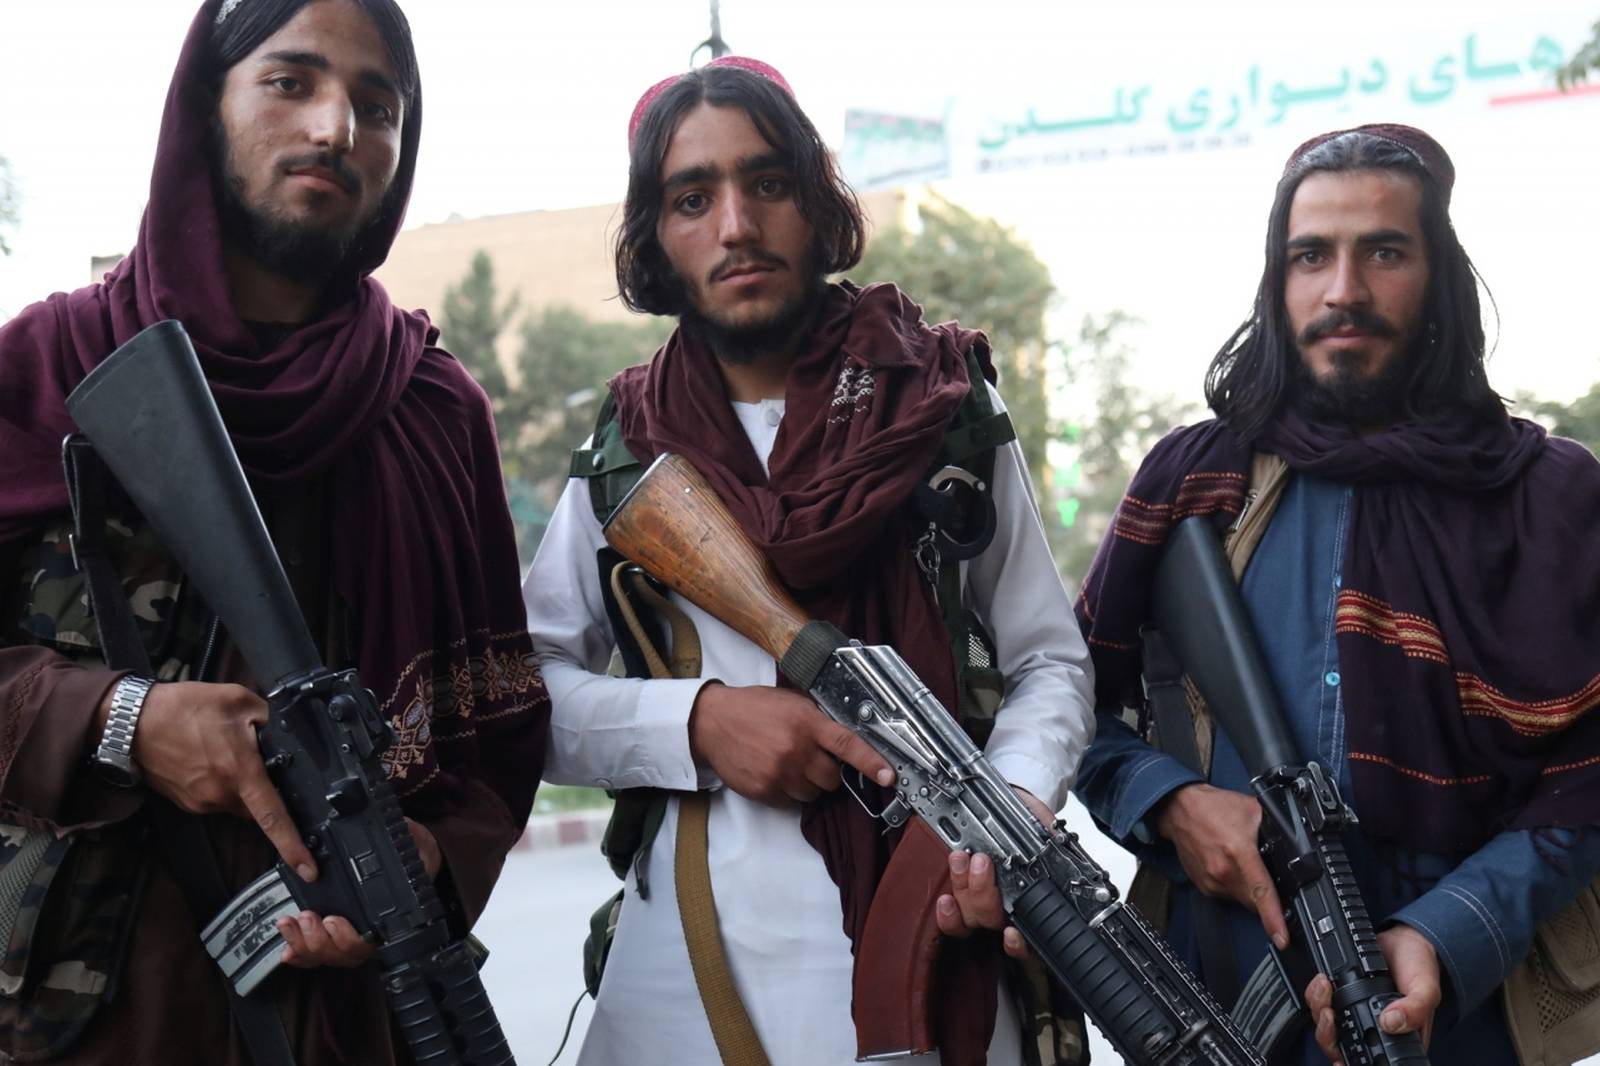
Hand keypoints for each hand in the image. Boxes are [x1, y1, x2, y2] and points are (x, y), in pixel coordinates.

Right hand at [123, 681, 317, 882]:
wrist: (130, 722)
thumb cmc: (183, 708)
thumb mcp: (238, 700)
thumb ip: (269, 720)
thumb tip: (287, 734)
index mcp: (240, 771)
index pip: (273, 816)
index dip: (293, 846)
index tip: (309, 871)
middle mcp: (221, 794)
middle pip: (258, 806)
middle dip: (265, 790)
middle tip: (258, 757)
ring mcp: (201, 802)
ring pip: (237, 802)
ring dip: (240, 783)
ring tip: (225, 749)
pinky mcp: (186, 802)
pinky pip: (216, 798)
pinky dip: (222, 783)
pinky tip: (210, 757)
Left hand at [278, 819, 440, 968]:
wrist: (413, 855)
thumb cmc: (415, 853)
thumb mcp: (417, 843)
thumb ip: (407, 840)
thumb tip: (400, 830)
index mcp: (392, 918)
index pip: (370, 942)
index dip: (349, 940)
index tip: (334, 921)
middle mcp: (369, 932)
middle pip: (343, 954)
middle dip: (320, 941)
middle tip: (310, 917)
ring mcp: (348, 935)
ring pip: (325, 955)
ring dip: (303, 943)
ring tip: (290, 923)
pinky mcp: (330, 930)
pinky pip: (313, 952)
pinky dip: (298, 951)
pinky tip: (286, 947)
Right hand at [687, 683, 892, 806]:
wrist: (712, 722)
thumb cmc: (753, 708)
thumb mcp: (791, 703)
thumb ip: (817, 720)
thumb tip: (846, 740)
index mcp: (806, 723)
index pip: (847, 745)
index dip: (871, 762)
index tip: (888, 776)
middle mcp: (796, 750)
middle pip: (832, 778)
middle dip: (827, 772)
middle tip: (812, 759)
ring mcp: (779, 773)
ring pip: (813, 794)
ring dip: (807, 783)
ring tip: (788, 764)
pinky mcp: (764, 791)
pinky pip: (790, 802)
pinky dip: (787, 791)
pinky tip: (773, 772)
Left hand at [934, 786, 1053, 959]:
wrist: (1008, 808)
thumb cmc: (1026, 820)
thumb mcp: (1040, 822)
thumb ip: (1049, 835)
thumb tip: (1054, 839)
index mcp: (1035, 897)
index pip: (1031, 939)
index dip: (1019, 945)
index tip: (1012, 933)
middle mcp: (1011, 909)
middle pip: (995, 921)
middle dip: (984, 894)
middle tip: (982, 862)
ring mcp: (985, 906)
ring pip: (972, 917)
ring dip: (965, 890)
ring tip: (961, 860)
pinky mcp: (963, 900)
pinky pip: (955, 921)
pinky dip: (949, 914)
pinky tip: (946, 901)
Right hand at [1154, 783, 1288, 948]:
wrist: (1179, 809)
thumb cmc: (1213, 807)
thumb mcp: (1252, 809)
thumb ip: (1277, 827)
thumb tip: (1298, 841)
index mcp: (1239, 852)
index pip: (1261, 891)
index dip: (1273, 918)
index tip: (1282, 938)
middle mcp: (1223, 871)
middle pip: (1255, 901)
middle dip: (1266, 895)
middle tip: (1266, 872)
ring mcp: (1211, 880)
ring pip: (1242, 899)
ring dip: (1249, 889)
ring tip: (1242, 861)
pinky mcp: (1203, 885)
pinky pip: (1228, 894)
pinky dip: (1234, 885)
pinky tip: (1229, 865)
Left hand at [1306, 925, 1438, 1063]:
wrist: (1406, 940)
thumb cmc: (1421, 968)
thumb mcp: (1426, 989)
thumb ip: (1415, 1008)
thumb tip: (1392, 1023)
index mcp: (1396, 1039)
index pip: (1370, 1061)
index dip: (1351, 1063)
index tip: (1340, 1060)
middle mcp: (1373, 1030)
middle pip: (1340, 1047)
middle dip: (1328, 1034)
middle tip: (1330, 1014)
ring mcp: (1355, 1013)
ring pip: (1327, 1026)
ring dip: (1320, 1011)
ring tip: (1325, 989)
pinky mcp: (1342, 995)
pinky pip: (1321, 1003)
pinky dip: (1317, 995)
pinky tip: (1322, 982)